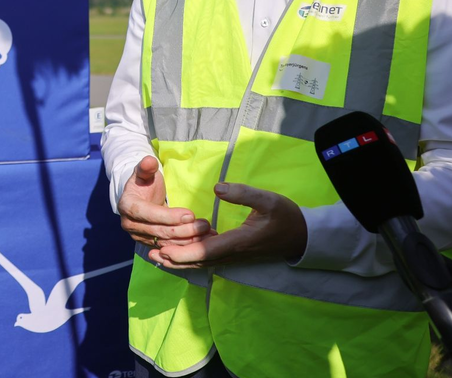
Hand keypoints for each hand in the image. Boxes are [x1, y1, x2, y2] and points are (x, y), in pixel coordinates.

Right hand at [118, 156, 211, 259]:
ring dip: (187, 240)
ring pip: (165, 243)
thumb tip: (149, 161)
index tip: (190, 214)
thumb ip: (146, 167)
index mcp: (127, 206)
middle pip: (159, 231)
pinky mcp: (150, 245)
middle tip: (205, 225)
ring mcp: (139, 237)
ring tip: (207, 234)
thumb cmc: (145, 183)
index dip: (169, 216)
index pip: (148, 214)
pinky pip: (169, 249)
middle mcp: (130, 225)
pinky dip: (186, 246)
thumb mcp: (145, 173)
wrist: (140, 198)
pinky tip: (202, 242)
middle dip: (184, 230)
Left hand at [151, 182, 306, 268]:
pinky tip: (177, 253)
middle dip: (174, 259)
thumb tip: (218, 188)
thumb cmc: (285, 216)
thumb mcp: (268, 199)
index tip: (165, 251)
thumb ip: (243, 194)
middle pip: (199, 261)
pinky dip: (191, 258)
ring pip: (202, 262)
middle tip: (150, 254)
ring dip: (180, 261)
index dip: (185, 253)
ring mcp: (233, 256)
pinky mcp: (233, 254)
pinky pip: (208, 259)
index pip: (207, 250)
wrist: (301, 237)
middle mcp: (232, 253)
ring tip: (156, 256)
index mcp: (238, 241)